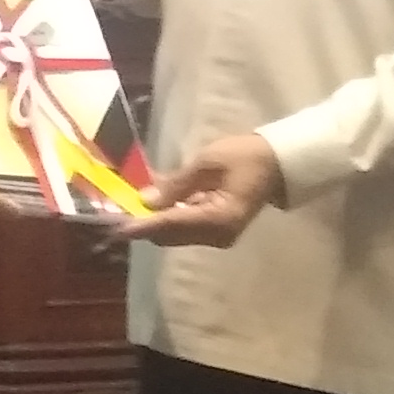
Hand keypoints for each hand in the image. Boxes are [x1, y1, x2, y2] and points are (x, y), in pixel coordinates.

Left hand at [127, 130, 282, 247]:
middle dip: (145, 224)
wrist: (277, 163)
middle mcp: (218, 235)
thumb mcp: (207, 163)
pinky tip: (159, 203)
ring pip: (176, 235)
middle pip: (171, 236)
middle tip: (119, 210)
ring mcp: (219, 237)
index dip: (142, 226)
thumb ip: (176, 184)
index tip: (116, 229)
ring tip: (133, 205)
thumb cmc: (244, 156)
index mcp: (219, 219)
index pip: (172, 225)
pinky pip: (186, 229)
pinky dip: (170, 218)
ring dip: (156, 221)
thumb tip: (145, 200)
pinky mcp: (218, 232)